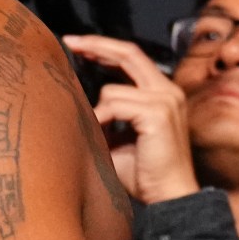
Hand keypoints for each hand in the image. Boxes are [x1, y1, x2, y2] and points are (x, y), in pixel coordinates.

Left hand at [61, 35, 199, 204]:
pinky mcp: (158, 112)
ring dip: (97, 113)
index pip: (132, 58)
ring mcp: (165, 99)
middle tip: (70, 43)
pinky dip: (102, 121)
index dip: (105, 49)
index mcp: (161, 94)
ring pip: (112, 89)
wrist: (169, 196)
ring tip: (99, 136)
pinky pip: (115, 105)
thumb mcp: (119, 138)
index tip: (78, 46)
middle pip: (128, 52)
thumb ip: (107, 116)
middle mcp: (167, 91)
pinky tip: (104, 138)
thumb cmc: (144, 173)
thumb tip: (77, 102)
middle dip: (96, 45)